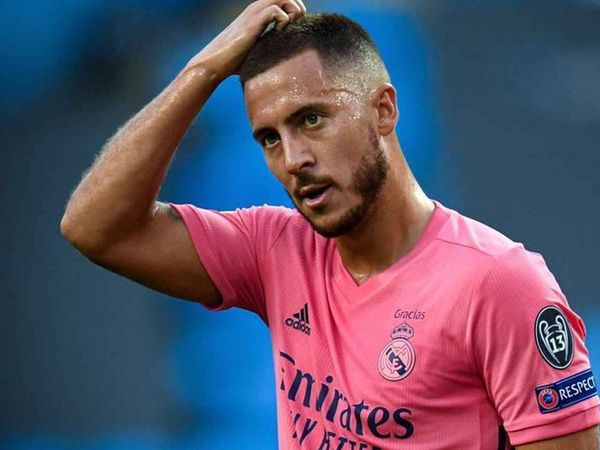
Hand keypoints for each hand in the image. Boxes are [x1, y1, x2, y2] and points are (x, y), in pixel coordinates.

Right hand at [185, 0, 306, 81]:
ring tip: (288, 27)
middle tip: (295, 25)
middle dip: (297, 7)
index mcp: (258, 14)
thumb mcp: (256, 50)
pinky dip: (283, 20)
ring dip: (292, 11)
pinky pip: (275, 10)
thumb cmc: (233, 61)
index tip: (295, 27)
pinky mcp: (252, 23)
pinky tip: (278, 33)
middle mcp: (256, 9)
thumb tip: (284, 61)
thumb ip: (268, 46)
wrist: (215, 63)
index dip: (294, 10)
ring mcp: (254, 14)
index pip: (283, 0)